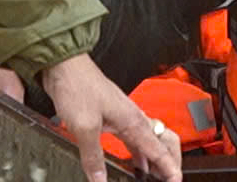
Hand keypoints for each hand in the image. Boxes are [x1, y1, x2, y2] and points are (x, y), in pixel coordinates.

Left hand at [43, 53, 180, 181]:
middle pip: (164, 143)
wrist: (65, 66)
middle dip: (170, 163)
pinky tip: (133, 162)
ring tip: (153, 177)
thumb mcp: (84, 128)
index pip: (161, 151)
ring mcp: (124, 116)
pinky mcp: (113, 115)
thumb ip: (94, 157)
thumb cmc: (78, 86)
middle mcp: (134, 118)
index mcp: (134, 121)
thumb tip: (100, 180)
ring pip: (149, 141)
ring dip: (154, 160)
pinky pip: (134, 138)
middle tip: (168, 180)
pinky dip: (139, 153)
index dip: (171, 169)